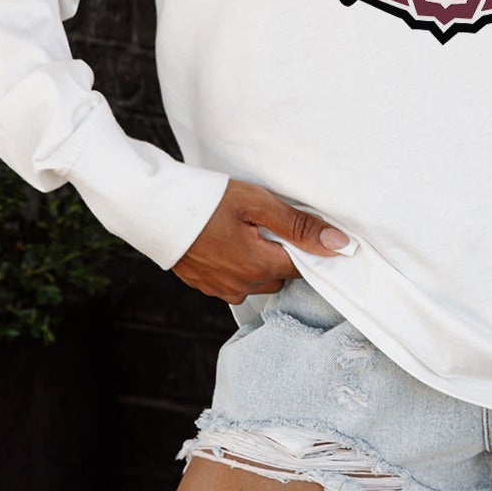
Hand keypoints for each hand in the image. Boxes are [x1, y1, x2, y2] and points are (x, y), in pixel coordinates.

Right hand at [171, 178, 351, 307]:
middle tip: (265, 222)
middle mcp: (241, 287)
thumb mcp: (258, 204)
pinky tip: (225, 240)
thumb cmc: (206, 201)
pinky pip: (232, 281)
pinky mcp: (202, 284)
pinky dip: (236, 264)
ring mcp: (219, 289)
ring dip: (257, 260)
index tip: (302, 229)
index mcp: (259, 268)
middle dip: (280, 253)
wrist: (154, 206)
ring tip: (242, 229)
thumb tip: (338, 245)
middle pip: (280, 275)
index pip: (304, 269)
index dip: (307, 248)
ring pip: (256, 280)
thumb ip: (300, 227)